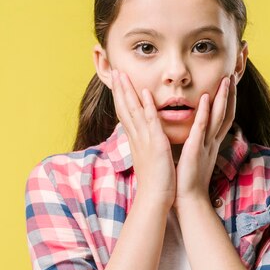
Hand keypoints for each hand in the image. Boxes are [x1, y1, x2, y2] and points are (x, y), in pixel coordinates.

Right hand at [110, 69, 175, 207]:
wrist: (155, 198)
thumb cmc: (155, 181)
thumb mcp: (148, 157)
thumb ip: (145, 145)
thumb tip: (143, 138)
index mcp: (136, 140)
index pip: (125, 113)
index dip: (120, 96)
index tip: (117, 82)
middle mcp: (137, 137)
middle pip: (124, 108)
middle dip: (119, 89)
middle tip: (114, 71)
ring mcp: (145, 139)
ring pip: (133, 111)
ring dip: (127, 92)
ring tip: (122, 75)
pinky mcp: (156, 144)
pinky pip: (151, 121)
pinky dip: (147, 107)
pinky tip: (144, 93)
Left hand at [173, 73, 235, 211]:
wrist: (187, 200)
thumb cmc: (186, 181)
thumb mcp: (193, 158)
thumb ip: (194, 145)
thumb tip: (191, 136)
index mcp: (210, 144)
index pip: (222, 118)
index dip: (226, 102)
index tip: (228, 86)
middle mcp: (212, 142)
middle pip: (226, 114)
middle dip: (230, 95)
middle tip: (232, 76)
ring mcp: (206, 145)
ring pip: (218, 117)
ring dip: (222, 98)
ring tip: (226, 80)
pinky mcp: (196, 149)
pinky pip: (202, 128)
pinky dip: (205, 112)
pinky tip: (206, 98)